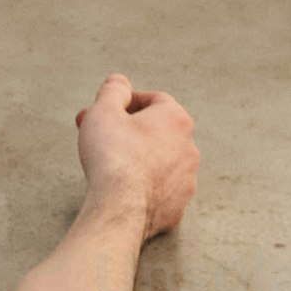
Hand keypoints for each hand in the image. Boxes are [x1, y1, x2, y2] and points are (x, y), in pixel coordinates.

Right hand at [71, 72, 202, 238]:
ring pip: (161, 162)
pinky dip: (144, 186)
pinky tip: (123, 189)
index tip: (108, 110)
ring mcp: (186, 180)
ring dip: (140, 159)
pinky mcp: (177, 206)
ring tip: (112, 164)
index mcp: (176, 119)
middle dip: (129, 131)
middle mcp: (189, 148)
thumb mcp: (103, 111)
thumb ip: (113, 91)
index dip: (127, 102)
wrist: (120, 208)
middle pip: (157, 132)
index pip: (153, 100)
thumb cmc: (113, 158)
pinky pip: (160, 190)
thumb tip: (119, 83)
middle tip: (102, 136)